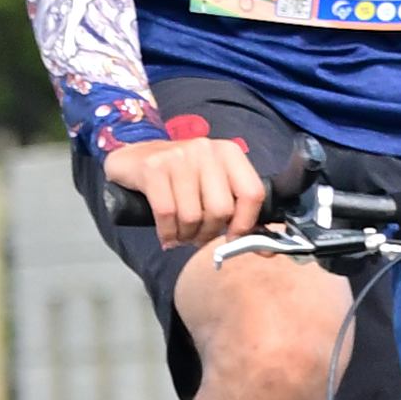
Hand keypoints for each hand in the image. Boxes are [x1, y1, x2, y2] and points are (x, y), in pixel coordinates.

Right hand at [103, 130, 267, 248]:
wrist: (133, 159)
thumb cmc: (180, 179)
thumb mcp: (213, 186)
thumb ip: (239, 212)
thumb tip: (266, 249)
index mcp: (229, 153)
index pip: (252, 193)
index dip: (245, 224)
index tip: (233, 239)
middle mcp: (206, 150)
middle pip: (221, 209)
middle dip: (209, 233)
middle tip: (197, 236)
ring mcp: (178, 156)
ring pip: (193, 215)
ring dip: (186, 235)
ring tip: (181, 233)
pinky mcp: (152, 168)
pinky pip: (166, 214)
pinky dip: (167, 233)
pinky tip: (166, 234)